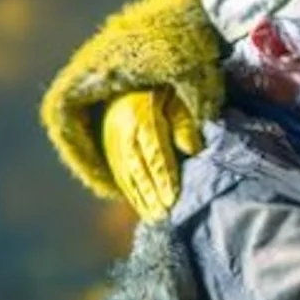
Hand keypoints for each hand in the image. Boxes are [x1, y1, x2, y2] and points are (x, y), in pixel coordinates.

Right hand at [103, 89, 205, 221]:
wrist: (128, 81)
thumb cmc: (162, 92)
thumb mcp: (178, 99)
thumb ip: (185, 123)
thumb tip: (192, 150)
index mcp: (142, 114)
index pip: (154, 150)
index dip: (163, 175)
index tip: (172, 197)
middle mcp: (123, 129)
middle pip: (138, 166)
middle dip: (151, 192)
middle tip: (164, 214)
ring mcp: (111, 139)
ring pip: (125, 173)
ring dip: (139, 198)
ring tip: (155, 217)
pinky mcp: (106, 147)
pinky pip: (117, 173)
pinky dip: (129, 192)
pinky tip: (141, 207)